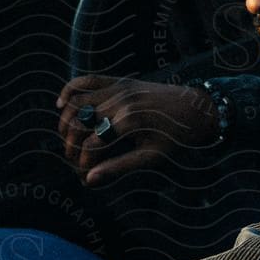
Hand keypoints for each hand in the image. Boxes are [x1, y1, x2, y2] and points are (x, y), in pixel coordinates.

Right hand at [56, 75, 217, 185]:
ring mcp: (119, 88)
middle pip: (79, 123)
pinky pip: (86, 80)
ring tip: (66, 139)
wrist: (198, 108)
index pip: (91, 145)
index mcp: (129, 122)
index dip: (83, 162)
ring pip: (77, 102)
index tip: (84, 174)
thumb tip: (89, 179)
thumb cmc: (178, 137)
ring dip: (65, 121)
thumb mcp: (152, 157)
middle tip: (72, 158)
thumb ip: (119, 167)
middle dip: (70, 144)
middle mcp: (120, 102)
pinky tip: (61, 104)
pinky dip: (70, 90)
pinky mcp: (120, 80)